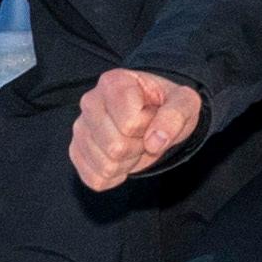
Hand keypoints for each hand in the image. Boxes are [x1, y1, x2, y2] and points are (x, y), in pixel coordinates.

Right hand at [68, 67, 201, 189]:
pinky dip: (116, 176)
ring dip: (129, 162)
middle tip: (145, 132)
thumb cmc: (166, 104)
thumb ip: (176, 115)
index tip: (153, 115)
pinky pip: (96, 179)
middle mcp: (90, 102)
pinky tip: (123, 156)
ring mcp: (80, 128)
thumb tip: (154, 141)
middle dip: (139, 146)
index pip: (130, 123)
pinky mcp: (77, 152)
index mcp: (113, 82)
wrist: (153, 114)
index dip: (149, 126)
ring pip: (106, 166)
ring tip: (134, 142)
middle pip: (115, 147)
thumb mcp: (184, 102)